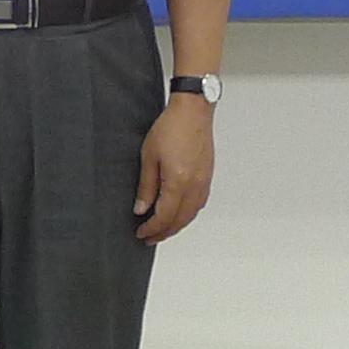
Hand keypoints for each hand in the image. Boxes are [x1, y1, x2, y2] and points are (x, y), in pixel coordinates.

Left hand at [133, 95, 213, 243]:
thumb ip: (146, 186)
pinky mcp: (207, 176)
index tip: (141, 233)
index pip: (164, 217)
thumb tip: (141, 209)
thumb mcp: (149, 156)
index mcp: (178, 183)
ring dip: (176, 225)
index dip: (152, 229)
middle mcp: (195, 186)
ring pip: (191, 214)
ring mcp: (204, 182)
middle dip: (163, 232)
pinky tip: (179, 212)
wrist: (193, 111)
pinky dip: (187, 214)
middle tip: (149, 237)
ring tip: (162, 229)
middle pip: (180, 220)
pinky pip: (198, 204)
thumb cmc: (171, 127)